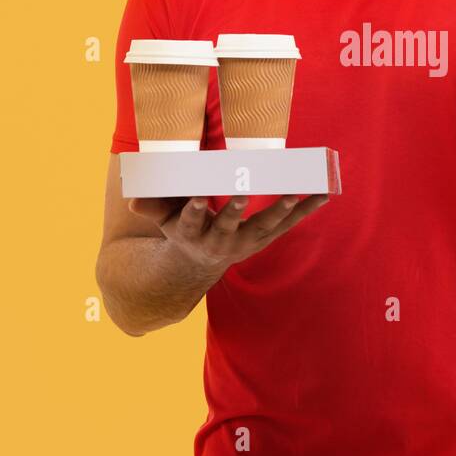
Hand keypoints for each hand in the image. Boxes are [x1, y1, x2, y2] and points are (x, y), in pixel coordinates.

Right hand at [127, 193, 329, 268]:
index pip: (191, 222)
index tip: (197, 197)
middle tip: (241, 194)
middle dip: (236, 211)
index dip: (193, 210)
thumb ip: (151, 207)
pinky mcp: (266, 237)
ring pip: (266, 226)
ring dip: (281, 210)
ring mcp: (246, 241)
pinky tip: (324, 193)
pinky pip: (289, 223)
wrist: (200, 262)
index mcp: (192, 235)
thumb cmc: (180, 230)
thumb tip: (132, 201)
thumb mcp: (162, 220)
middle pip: (230, 226)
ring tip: (296, 193)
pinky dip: (307, 208)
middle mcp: (221, 241)